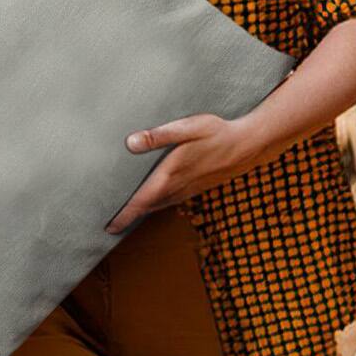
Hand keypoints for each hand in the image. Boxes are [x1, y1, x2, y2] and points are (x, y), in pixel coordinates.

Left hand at [106, 113, 260, 235]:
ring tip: (126, 217)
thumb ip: (158, 135)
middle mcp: (177, 187)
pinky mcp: (195, 187)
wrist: (247, 145)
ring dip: (142, 213)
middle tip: (110, 226)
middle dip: (129, 218)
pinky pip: (170, 202)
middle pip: (147, 208)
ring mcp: (188, 189)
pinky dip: (156, 207)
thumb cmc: (217, 132)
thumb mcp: (188, 127)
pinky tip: (153, 203)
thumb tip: (130, 143)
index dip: (124, 215)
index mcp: (170, 174)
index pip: (141, 200)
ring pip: (159, 207)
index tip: (109, 227)